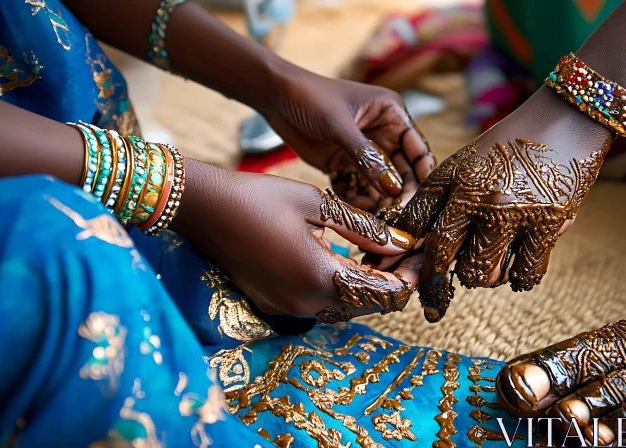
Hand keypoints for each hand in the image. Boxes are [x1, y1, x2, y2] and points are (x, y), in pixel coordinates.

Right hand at [171, 159, 421, 321]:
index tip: (420, 254)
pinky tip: (349, 259)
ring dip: (368, 285)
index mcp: (321, 277)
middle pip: (368, 305)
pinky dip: (342, 286)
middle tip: (404, 250)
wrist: (204, 210)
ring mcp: (290, 307)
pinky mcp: (277, 303)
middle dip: (391, 281)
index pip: (383, 293)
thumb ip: (365, 229)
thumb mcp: (318, 206)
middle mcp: (307, 303)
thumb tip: (403, 243)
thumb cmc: (259, 198)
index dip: (408, 276)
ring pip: (346, 305)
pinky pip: (322, 302)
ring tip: (381, 253)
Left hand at [261, 67, 434, 212]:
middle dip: (401, 193)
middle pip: (402, 172)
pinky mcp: (344, 165)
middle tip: (398, 216)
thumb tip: (393, 188)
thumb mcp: (339, 125)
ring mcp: (363, 152)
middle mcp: (383, 135)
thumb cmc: (310, 97)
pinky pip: (357, 188)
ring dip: (379, 201)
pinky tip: (353, 209)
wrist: (274, 97)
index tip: (423, 199)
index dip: (423, 174)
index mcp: (391, 115)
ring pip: (380, 184)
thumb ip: (365, 157)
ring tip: (377, 219)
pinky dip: (357, 200)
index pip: (417, 149)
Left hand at [388, 87, 612, 321]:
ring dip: (483, 276)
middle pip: (442, 257)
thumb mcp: (464, 163)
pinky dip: (519, 278)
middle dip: (440, 276)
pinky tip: (519, 268)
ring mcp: (511, 211)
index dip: (402, 257)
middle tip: (450, 279)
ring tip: (492, 262)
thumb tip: (409, 243)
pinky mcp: (547, 223)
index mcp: (450, 178)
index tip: (401, 278)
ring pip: (481, 273)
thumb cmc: (509, 145)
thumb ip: (437, 201)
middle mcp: (476, 195)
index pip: (416, 227)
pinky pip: (525, 273)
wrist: (567, 116)